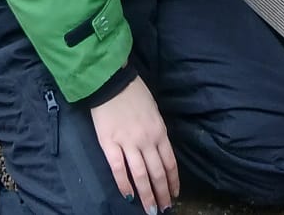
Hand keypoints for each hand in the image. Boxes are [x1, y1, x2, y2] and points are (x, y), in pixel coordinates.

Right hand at [88, 76, 178, 212]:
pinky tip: (128, 196)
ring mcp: (128, 143)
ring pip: (140, 175)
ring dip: (146, 195)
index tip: (174, 194)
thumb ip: (157, 133)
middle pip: (157, 173)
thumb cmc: (134, 94)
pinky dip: (124, 185)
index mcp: (160, 132)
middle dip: (161, 194)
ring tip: (150, 210)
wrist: (111, 82)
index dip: (172, 181)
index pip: (170, 163)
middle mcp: (147, 140)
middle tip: (163, 209)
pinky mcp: (109, 144)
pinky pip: (118, 169)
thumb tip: (159, 153)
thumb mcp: (154, 112)